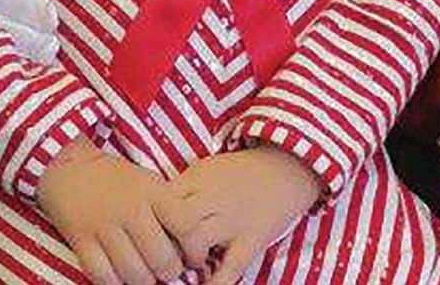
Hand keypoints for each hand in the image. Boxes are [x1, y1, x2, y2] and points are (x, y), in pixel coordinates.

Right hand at [37, 136, 185, 284]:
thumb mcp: (152, 184)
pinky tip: (124, 277)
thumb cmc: (121, 181)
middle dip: (171, 272)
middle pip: (161, 257)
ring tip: (150, 276)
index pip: (187, 226)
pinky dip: (116, 282)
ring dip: (146, 281)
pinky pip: (103, 276)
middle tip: (171, 271)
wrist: (72, 171)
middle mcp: (130, 209)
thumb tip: (191, 247)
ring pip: (133, 272)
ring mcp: (104, 226)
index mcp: (153, 192)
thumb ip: (170, 211)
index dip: (196, 249)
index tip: (195, 257)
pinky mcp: (81, 241)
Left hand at [161, 146, 322, 284]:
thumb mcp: (207, 168)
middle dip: (165, 244)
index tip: (150, 232)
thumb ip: (181, 188)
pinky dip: (216, 283)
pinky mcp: (253, 238)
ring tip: (191, 261)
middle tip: (167, 252)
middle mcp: (213, 199)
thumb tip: (149, 212)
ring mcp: (234, 219)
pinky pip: (231, 266)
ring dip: (187, 259)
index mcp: (198, 180)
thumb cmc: (241, 172)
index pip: (160, 204)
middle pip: (174, 225)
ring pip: (195, 244)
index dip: (150, 223)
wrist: (289, 166)